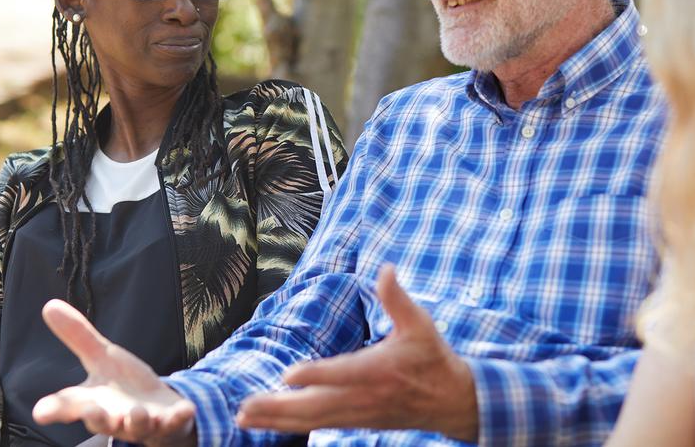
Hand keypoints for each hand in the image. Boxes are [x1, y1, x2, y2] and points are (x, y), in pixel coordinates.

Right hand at [31, 299, 196, 446]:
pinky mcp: (168, 424)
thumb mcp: (102, 358)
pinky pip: (173, 424)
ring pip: (136, 427)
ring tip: (135, 412)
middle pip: (100, 421)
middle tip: (90, 412)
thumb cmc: (123, 386)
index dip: (53, 409)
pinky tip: (187, 409)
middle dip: (96, 418)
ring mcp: (142, 423)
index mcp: (93, 401)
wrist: (157, 410)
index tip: (40, 412)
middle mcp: (114, 416)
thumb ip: (78, 337)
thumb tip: (49, 305)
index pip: (68, 405)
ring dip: (135, 421)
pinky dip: (178, 418)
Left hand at [237, 264, 478, 441]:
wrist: (451, 401)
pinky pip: (318, 425)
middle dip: (280, 407)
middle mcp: (365, 396)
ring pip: (313, 419)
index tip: (289, 375)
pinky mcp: (356, 421)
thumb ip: (398, 298)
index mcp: (381, 370)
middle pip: (318, 405)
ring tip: (243, 416)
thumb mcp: (420, 324)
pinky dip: (290, 425)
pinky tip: (267, 422)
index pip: (345, 373)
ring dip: (277, 419)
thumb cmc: (432, 357)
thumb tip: (385, 268)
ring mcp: (359, 413)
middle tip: (246, 406)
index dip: (318, 375)